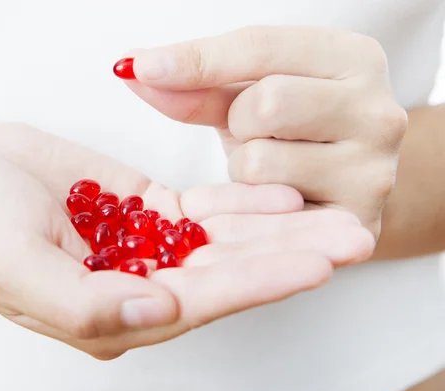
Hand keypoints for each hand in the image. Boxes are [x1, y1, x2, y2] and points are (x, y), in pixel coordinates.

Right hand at [0, 122, 372, 359]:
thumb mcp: (16, 269)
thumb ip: (85, 303)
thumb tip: (159, 312)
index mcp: (110, 315)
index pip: (195, 303)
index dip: (254, 284)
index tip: (311, 265)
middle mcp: (138, 286)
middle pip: (224, 274)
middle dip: (287, 258)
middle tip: (349, 240)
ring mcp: (145, 246)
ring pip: (222, 241)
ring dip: (277, 228)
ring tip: (334, 218)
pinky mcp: (147, 210)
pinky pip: (202, 209)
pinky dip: (240, 202)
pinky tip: (280, 196)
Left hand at [121, 26, 406, 237]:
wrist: (344, 185)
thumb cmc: (294, 131)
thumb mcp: (250, 97)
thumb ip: (198, 85)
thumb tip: (133, 67)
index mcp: (353, 58)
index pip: (261, 47)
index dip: (195, 59)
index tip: (142, 66)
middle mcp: (377, 110)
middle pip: (265, 103)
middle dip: (238, 121)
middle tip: (255, 132)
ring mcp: (374, 171)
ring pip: (260, 161)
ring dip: (245, 169)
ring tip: (271, 169)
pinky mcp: (358, 224)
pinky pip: (268, 213)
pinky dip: (253, 206)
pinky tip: (277, 199)